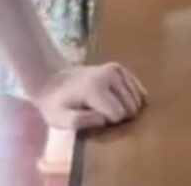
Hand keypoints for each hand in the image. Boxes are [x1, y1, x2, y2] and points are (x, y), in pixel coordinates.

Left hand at [29, 62, 146, 129]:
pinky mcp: (119, 68)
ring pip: (136, 97)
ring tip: (110, 109)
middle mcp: (110, 75)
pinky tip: (124, 102)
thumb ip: (81, 122)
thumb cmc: (56, 104)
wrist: (53, 80)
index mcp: (95, 88)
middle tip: (103, 116)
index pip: (118, 114)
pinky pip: (137, 86)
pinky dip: (133, 96)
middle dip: (120, 115)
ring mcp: (116, 69)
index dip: (109, 123)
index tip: (97, 122)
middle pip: (129, 105)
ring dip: (127, 106)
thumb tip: (105, 119)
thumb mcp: (60, 119)